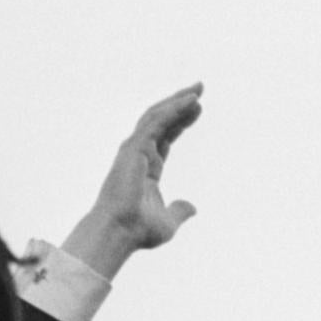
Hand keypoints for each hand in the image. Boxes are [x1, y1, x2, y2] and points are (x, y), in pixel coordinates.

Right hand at [62, 83, 204, 279]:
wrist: (121, 231)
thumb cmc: (139, 229)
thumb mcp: (168, 221)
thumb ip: (179, 210)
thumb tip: (192, 207)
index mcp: (147, 167)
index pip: (166, 137)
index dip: (181, 121)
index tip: (197, 109)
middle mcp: (139, 153)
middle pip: (161, 120)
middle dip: (179, 103)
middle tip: (199, 89)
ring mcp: (135, 148)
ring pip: (157, 116)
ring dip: (177, 101)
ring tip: (197, 90)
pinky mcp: (135, 147)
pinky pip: (157, 122)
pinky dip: (174, 110)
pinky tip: (190, 102)